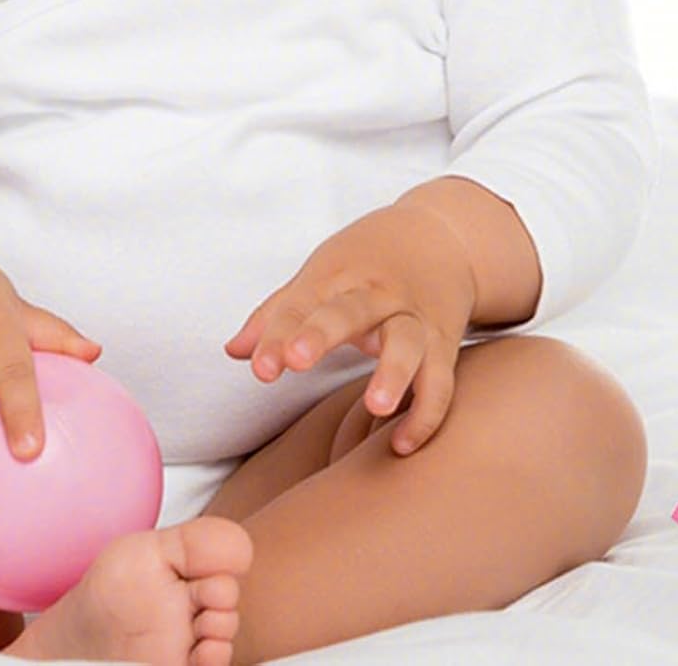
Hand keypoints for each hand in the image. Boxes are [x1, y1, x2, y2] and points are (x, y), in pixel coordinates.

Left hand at [223, 202, 477, 454]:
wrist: (444, 234)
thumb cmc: (368, 260)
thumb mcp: (322, 274)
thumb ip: (278, 313)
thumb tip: (233, 351)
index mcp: (339, 274)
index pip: (301, 303)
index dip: (277, 335)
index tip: (260, 368)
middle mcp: (378, 292)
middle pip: (350, 310)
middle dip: (322, 333)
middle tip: (297, 359)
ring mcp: (414, 315)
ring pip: (406, 341)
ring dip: (393, 371)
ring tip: (377, 405)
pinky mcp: (442, 341)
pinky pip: (439, 379)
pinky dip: (427, 412)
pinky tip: (403, 444)